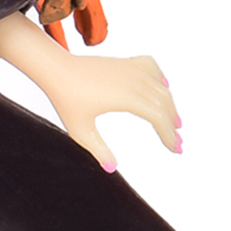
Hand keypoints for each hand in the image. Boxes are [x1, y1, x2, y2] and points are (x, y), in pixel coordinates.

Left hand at [46, 53, 181, 170]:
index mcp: (125, 96)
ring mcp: (126, 68)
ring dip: (169, 103)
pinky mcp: (120, 62)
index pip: (157, 116)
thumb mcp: (79, 129)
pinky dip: (159, 75)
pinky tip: (162, 84)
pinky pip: (148, 65)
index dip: (169, 134)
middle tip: (176, 142)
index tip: (175, 149)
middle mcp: (130, 79)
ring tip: (173, 121)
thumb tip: (111, 168)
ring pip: (159, 85)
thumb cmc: (65, 97)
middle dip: (172, 122)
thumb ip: (98, 149)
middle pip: (163, 101)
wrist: (54, 68)